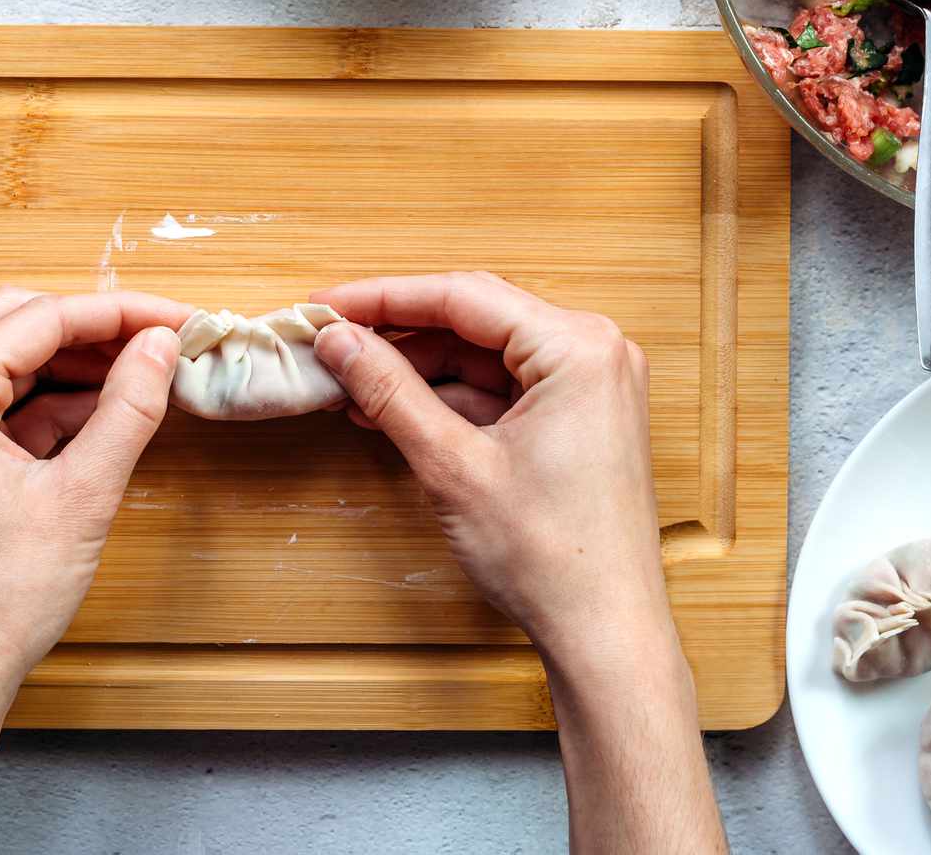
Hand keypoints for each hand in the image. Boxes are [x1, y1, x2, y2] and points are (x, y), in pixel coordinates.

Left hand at [0, 287, 189, 694]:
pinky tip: (106, 417)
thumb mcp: (84, 494)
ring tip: (145, 376)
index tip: (177, 319)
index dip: (119, 314)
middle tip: (163, 342)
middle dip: (95, 331)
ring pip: (10, 363)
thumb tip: (161, 346)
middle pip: (17, 325)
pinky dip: (53, 405)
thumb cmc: (0, 597)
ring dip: (76, 367)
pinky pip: (0, 406)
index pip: (40, 319)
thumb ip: (128, 408)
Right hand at [311, 272, 724, 853]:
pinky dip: (452, 400)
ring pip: (485, 356)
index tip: (325, 306)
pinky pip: (504, 390)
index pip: (462, 297)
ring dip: (420, 371)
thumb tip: (339, 341)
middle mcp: (594, 353)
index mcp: (578, 348)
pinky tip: (395, 412)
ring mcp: (591, 387)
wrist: (604, 633)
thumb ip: (391, 392)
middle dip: (399, 335)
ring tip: (352, 385)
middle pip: (475, 320)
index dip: (383, 298)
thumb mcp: (452, 465)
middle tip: (332, 343)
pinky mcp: (580, 420)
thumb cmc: (548, 556)